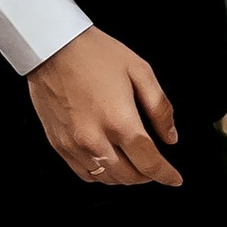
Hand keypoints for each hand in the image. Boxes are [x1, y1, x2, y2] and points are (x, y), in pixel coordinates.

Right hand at [29, 29, 182, 187]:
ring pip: (107, 179)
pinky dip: (102, 175)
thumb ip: (160, 107)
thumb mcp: (140, 71)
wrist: (52, 47)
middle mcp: (95, 138)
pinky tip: (109, 164)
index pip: (149, 162)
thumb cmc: (94, 54)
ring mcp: (74, 144)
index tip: (174, 179)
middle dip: (148, 176)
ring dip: (125, 177)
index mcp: (119, 121)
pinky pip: (84, 173)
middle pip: (129, 176)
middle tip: (156, 167)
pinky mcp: (59, 144)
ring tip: (134, 166)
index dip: (166, 174)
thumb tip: (170, 135)